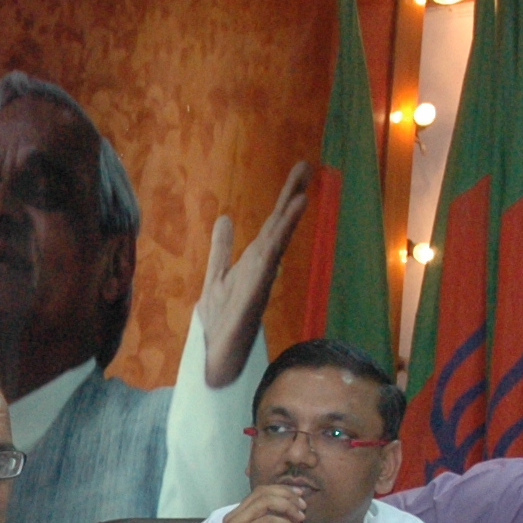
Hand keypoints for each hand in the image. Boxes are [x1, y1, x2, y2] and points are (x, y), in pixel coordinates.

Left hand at [198, 162, 309, 389]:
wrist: (216, 357)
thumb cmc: (220, 321)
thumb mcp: (215, 275)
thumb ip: (222, 248)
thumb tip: (226, 217)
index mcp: (254, 261)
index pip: (273, 224)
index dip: (285, 198)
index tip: (300, 171)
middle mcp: (261, 268)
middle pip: (279, 227)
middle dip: (291, 197)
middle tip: (307, 166)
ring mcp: (259, 281)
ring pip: (276, 244)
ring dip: (287, 221)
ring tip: (301, 194)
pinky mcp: (252, 297)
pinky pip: (264, 269)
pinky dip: (273, 250)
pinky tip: (278, 236)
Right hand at [211, 485, 309, 522]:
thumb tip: (294, 517)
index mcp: (237, 516)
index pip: (260, 492)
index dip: (283, 491)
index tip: (299, 497)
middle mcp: (234, 517)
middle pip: (263, 492)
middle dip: (288, 496)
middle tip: (302, 508)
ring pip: (266, 502)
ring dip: (288, 508)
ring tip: (300, 519)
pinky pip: (269, 521)